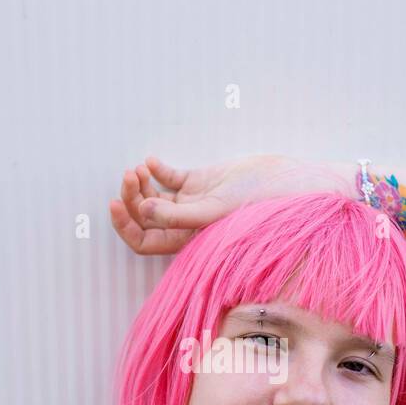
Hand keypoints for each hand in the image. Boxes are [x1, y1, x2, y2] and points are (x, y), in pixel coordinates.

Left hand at [108, 154, 349, 255]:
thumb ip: (178, 214)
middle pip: (143, 218)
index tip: (115, 203)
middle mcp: (186, 224)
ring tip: (140, 169)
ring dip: (140, 183)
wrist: (290, 182)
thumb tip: (141, 213)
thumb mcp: (215, 209)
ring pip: (153, 197)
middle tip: (129, 177)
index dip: (125, 226)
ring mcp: (192, 202)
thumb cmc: (260, 203)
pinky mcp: (201, 180)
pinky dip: (156, 170)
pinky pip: (169, 178)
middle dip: (131, 198)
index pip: (144, 242)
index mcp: (188, 240)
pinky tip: (152, 162)